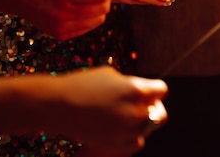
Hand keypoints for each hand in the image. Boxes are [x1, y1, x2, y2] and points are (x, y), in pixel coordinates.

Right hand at [46, 67, 167, 155]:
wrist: (57, 105)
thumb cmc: (83, 85)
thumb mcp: (112, 75)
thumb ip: (132, 85)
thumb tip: (142, 94)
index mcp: (136, 90)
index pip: (162, 91)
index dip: (154, 90)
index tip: (148, 91)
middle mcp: (135, 112)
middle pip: (160, 114)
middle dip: (152, 108)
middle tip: (140, 105)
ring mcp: (126, 130)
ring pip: (148, 129)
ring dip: (141, 122)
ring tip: (124, 115)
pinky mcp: (116, 143)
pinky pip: (136, 143)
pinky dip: (132, 137)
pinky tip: (121, 128)